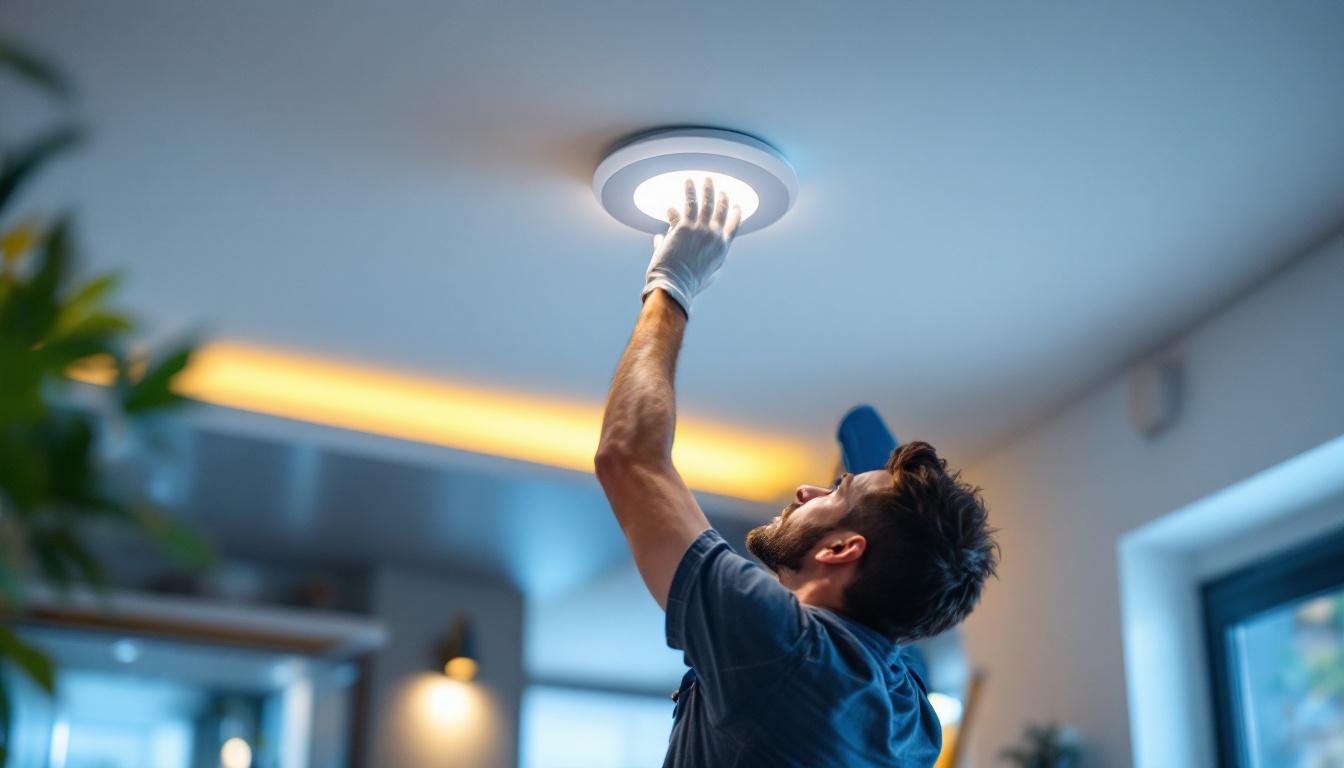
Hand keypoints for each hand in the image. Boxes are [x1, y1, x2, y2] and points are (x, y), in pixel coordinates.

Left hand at [642, 176, 741, 316]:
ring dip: (705, 189)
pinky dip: (688, 193)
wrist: (675, 284)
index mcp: (722, 249)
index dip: (736, 215)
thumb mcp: (701, 272)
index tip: (737, 206)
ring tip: (704, 179)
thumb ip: (692, 255)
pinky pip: (687, 204)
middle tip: (719, 189)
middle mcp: (714, 236)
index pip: (733, 227)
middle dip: (721, 197)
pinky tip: (687, 183)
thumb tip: (665, 238)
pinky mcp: (685, 226)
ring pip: (706, 203)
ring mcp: (700, 230)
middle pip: (721, 211)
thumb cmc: (686, 283)